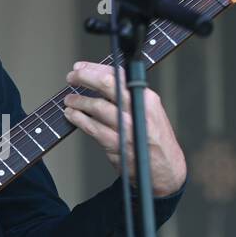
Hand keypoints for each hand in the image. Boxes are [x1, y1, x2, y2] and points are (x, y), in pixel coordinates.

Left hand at [63, 60, 186, 196]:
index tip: (80, 67)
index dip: (95, 68)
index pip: (118, 74)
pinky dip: (79, 119)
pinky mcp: (117, 144)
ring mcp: (127, 127)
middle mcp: (138, 109)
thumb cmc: (153, 138)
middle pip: (107, 85)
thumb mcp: (148, 111)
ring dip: (78, 101)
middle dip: (85, 77)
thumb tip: (99, 79)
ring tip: (69, 100)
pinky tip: (72, 115)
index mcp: (146, 98)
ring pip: (97, 106)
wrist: (166, 169)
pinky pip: (92, 128)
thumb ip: (128, 96)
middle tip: (71, 77)